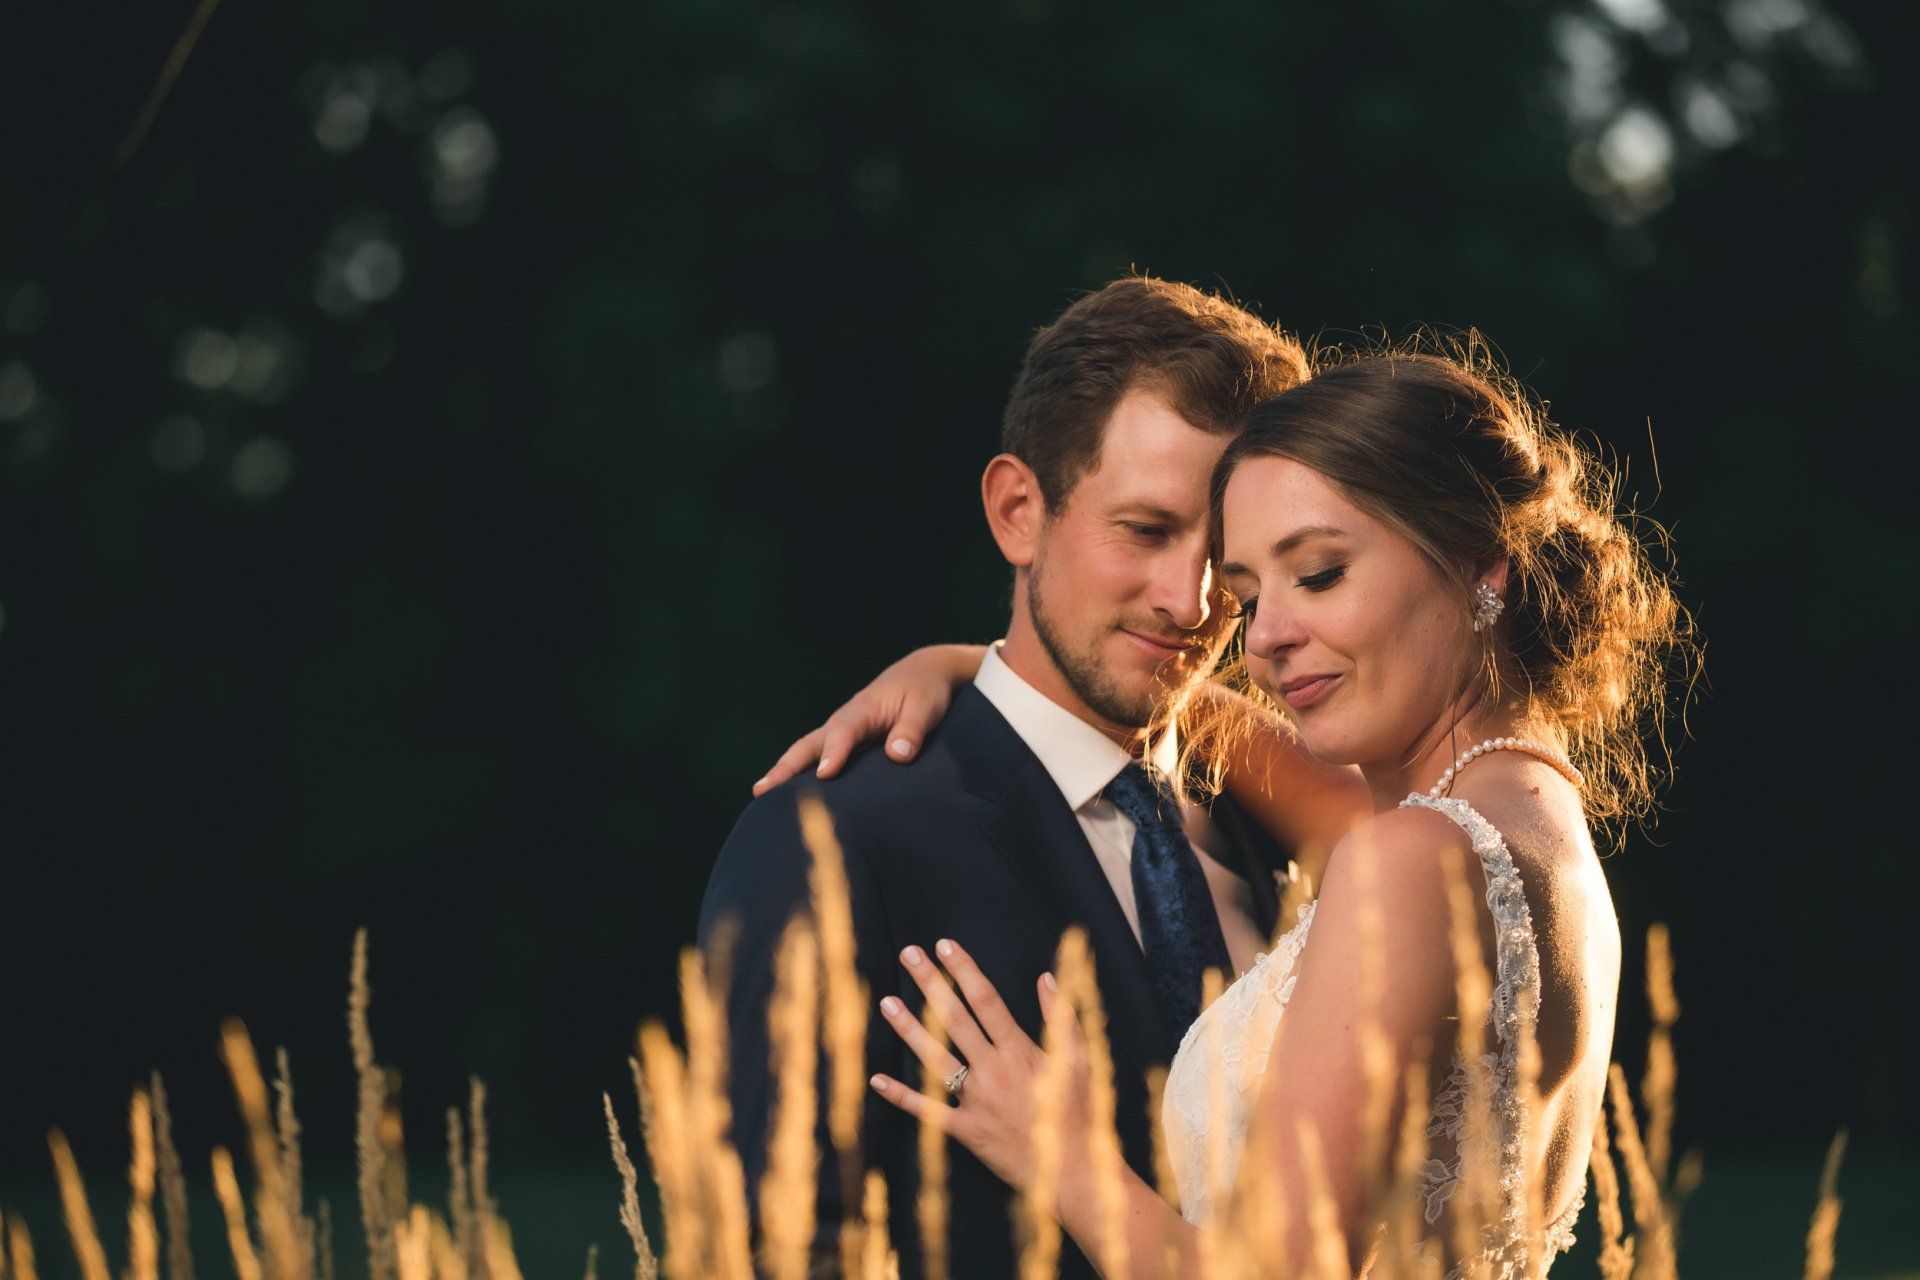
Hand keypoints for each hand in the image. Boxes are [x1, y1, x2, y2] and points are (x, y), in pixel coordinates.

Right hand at [752, 644, 986, 793]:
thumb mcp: (926, 707)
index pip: (844, 732)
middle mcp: (844, 720)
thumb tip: (898, 755)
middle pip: (810, 744)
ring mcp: (840, 730)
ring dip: (784, 771)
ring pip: (806, 751)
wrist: (922, 673)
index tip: (824, 774)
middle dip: (787, 767)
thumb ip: (912, 730)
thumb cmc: (925, 692)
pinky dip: (799, 772)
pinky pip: (816, 756)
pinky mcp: (844, 741)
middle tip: (764, 789)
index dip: (834, 752)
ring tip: (761, 795)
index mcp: (863, 709)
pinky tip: (788, 795)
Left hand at [867, 938, 1085, 1194]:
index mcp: (1020, 1051)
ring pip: (935, 1058)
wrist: (1072, 1169)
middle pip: (955, 1018)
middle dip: (931, 983)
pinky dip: (902, 1096)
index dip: (964, 970)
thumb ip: (1061, 1018)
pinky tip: (877, 1080)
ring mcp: (976, 1101)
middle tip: (909, 955)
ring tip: (887, 1002)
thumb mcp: (1078, 1060)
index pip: (986, 1000)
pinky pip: (928, 1111)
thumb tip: (1046, 978)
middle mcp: (993, 1071)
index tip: (944, 946)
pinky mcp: (966, 1130)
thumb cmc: (1078, 1113)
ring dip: (909, 1028)